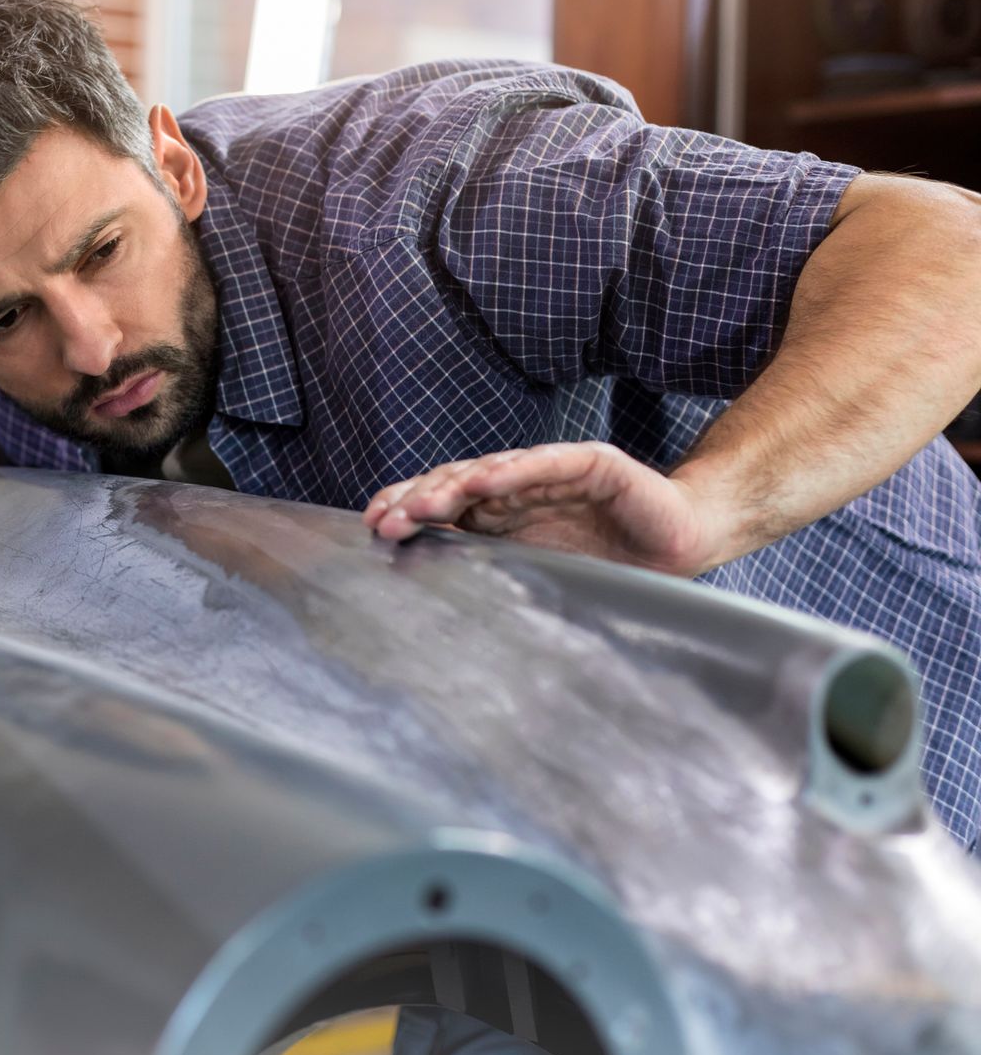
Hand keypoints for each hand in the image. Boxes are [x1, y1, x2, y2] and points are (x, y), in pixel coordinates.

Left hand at [360, 441, 718, 576]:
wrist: (681, 542)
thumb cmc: (610, 561)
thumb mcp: (537, 571)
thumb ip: (492, 568)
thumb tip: (429, 591)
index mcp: (501, 511)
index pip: (443, 503)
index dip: (408, 509)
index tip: (373, 526)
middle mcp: (518, 485)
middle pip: (456, 484)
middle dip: (418, 502)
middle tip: (386, 522)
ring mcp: (552, 470)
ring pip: (491, 471)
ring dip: (453, 486)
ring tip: (422, 504)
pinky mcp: (591, 463)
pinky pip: (545, 464)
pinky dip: (513, 471)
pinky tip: (483, 482)